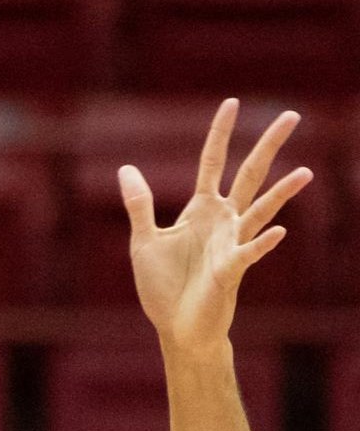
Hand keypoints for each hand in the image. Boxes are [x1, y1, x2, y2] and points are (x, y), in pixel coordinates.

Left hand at [119, 98, 311, 353]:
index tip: (231, 103)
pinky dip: (263, 242)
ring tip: (305, 172)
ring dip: (281, 193)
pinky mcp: (231, 272)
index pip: (212, 162)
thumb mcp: (143, 240)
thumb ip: (140, 204)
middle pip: (249, 175)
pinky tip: (279, 231)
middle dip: (268, 146)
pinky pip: (249, 253)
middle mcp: (222, 221)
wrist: (176, 327)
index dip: (219, 134)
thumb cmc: (163, 286)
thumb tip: (126, 167)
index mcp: (200, 210)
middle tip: (292, 116)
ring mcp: (231, 244)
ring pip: (260, 211)